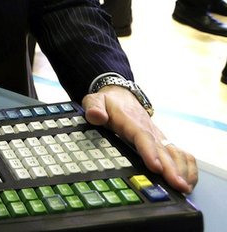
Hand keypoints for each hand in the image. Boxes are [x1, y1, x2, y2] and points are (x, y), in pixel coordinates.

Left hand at [82, 86, 197, 192]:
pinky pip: (181, 154)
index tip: (156, 167)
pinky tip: (188, 182)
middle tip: (177, 185)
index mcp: (131, 121)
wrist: (121, 95)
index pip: (142, 136)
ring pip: (175, 152)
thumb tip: (96, 116)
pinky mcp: (164, 142)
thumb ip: (93, 107)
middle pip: (162, 150)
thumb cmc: (108, 102)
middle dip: (171, 169)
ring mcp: (158, 136)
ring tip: (184, 188)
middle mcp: (149, 130)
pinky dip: (188, 167)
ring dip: (182, 170)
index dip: (150, 152)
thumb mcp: (94, 100)